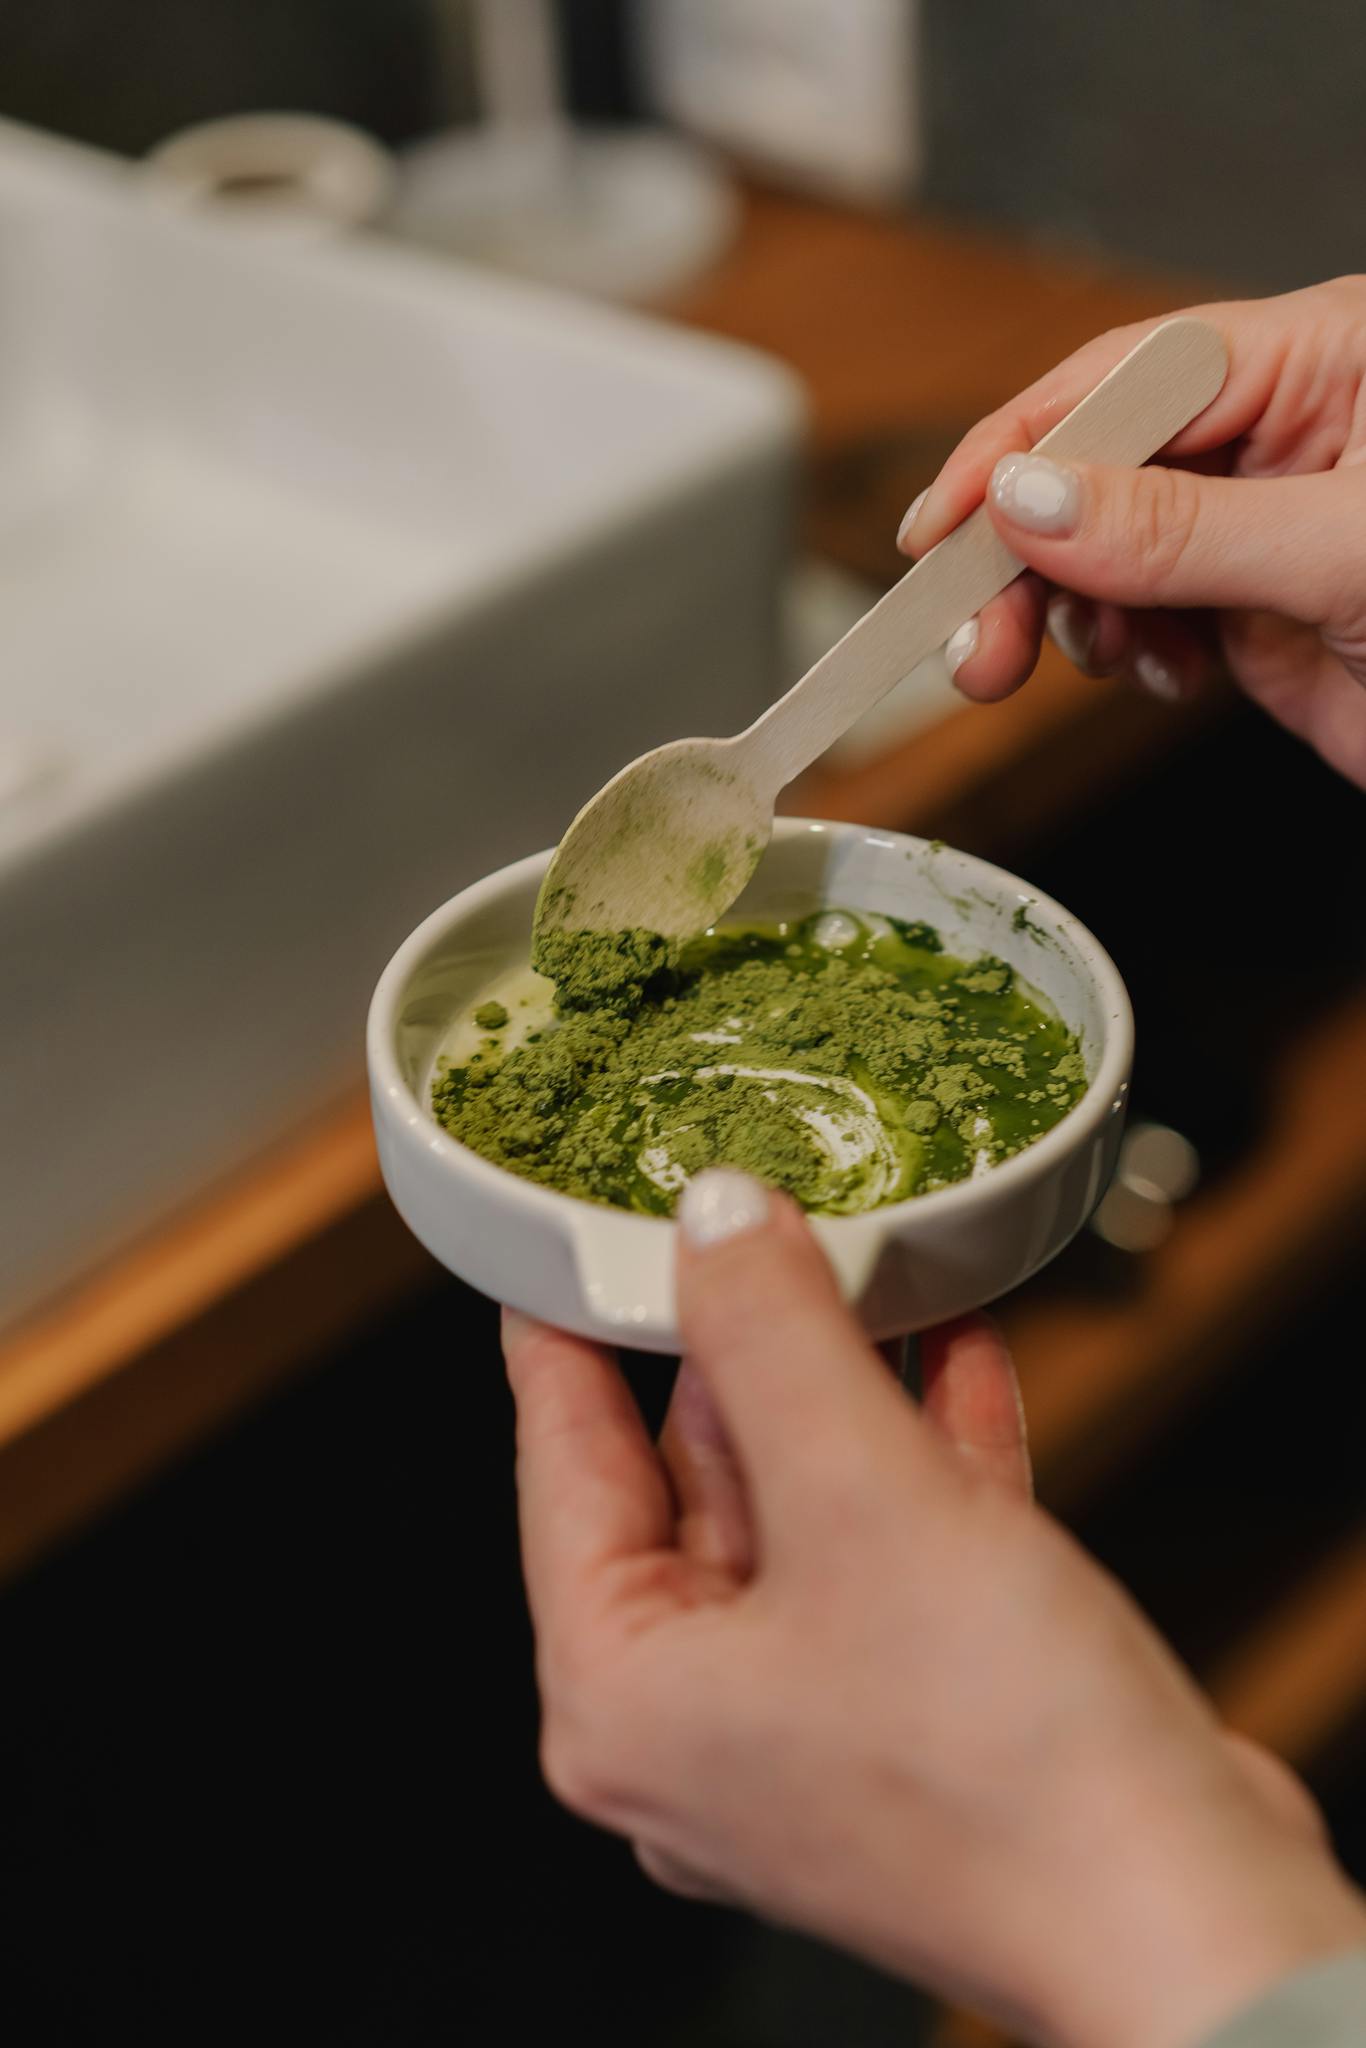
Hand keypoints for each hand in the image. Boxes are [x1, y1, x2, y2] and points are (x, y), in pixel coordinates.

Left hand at [502, 1171, 1365, 2047]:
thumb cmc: (1003, 1764)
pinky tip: (956, 1356)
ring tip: (864, 1267)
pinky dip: (919, 1457)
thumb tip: (713, 1220)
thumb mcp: (861, 1495)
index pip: (561, 1461)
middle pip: (687, 1480)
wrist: (1192, 1928)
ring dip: (845, 1390)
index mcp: (620, 1692)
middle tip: (755, 1221)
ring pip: (800, 1509)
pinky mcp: (909, 1721)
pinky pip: (886, 1554)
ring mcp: (805, 1728)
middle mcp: (693, 1724)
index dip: (570, 1328)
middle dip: (740, 1347)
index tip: (573, 1229)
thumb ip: (770, 1339)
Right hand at [899, 277, 1365, 787]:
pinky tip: (1163, 673)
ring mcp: (1259, 521)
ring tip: (1096, 667)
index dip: (1019, 451)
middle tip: (973, 647)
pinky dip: (1126, 651)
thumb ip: (1177, 527)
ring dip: (1068, 615)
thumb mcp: (1341, 547)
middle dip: (1027, 558)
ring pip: (1106, 551)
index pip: (1125, 381)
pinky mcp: (1252, 606)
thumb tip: (1030, 499)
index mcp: (1314, 360)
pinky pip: (1144, 615)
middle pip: (1096, 470)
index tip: (944, 530)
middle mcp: (1276, 431)